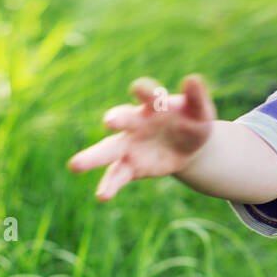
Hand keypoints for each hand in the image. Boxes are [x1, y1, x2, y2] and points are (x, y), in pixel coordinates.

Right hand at [68, 74, 216, 201]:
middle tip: (109, 121)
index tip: (140, 88)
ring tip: (75, 166)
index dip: (146, 92)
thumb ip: (197, 97)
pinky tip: (102, 197)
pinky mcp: (131, 166)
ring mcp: (130, 145)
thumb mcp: (201, 112)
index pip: (148, 95)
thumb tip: (193, 79)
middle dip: (116, 119)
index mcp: (154, 105)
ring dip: (92, 158)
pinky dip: (109, 186)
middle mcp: (136, 123)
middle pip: (121, 118)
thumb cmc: (193, 122)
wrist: (190, 148)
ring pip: (108, 150)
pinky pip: (117, 176)